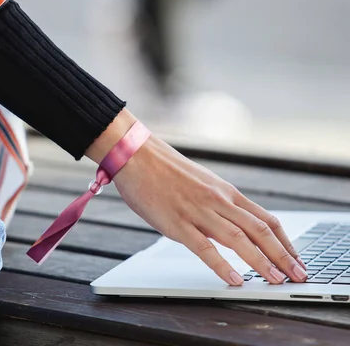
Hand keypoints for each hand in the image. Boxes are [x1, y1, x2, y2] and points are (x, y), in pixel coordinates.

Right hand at [88, 110, 307, 285]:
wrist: (138, 156)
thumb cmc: (165, 170)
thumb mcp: (202, 183)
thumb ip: (218, 205)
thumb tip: (230, 227)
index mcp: (226, 192)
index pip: (266, 219)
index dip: (285, 242)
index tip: (296, 259)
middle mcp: (218, 201)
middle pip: (260, 231)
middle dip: (283, 256)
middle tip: (298, 276)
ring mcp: (199, 212)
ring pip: (239, 240)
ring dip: (262, 262)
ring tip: (276, 281)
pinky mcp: (177, 223)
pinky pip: (205, 248)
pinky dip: (222, 266)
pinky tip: (235, 279)